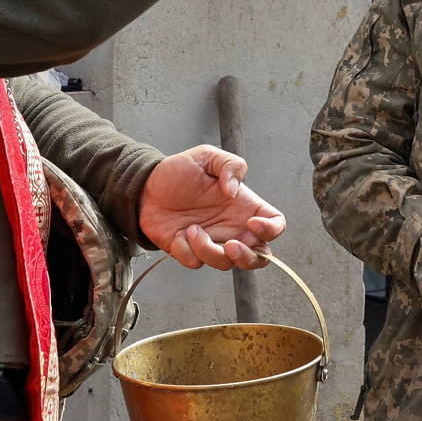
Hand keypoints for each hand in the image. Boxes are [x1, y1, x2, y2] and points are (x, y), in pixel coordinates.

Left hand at [139, 145, 285, 269]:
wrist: (146, 186)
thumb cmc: (180, 171)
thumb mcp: (207, 156)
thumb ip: (230, 165)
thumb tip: (234, 190)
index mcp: (244, 206)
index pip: (275, 224)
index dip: (271, 230)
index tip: (253, 223)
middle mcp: (233, 227)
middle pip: (258, 257)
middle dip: (248, 258)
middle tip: (231, 245)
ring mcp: (212, 242)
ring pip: (226, 264)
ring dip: (210, 251)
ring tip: (192, 229)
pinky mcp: (189, 251)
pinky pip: (196, 263)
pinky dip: (187, 252)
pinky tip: (178, 234)